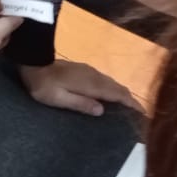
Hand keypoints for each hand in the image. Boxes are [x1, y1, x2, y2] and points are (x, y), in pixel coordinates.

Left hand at [19, 61, 137, 116]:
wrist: (34, 63)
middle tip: (139, 113)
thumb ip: (80, 103)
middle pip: (118, 87)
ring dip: (122, 93)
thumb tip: (101, 110)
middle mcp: (94, 76)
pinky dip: (113, 88)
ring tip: (129, 106)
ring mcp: (90, 71)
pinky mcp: (85, 70)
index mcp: (90, 84)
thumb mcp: (58, 99)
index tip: (142, 113)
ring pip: (112, 82)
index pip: (117, 94)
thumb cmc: (43, 85)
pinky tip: (111, 95)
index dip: (131, 103)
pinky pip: (105, 80)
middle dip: (130, 99)